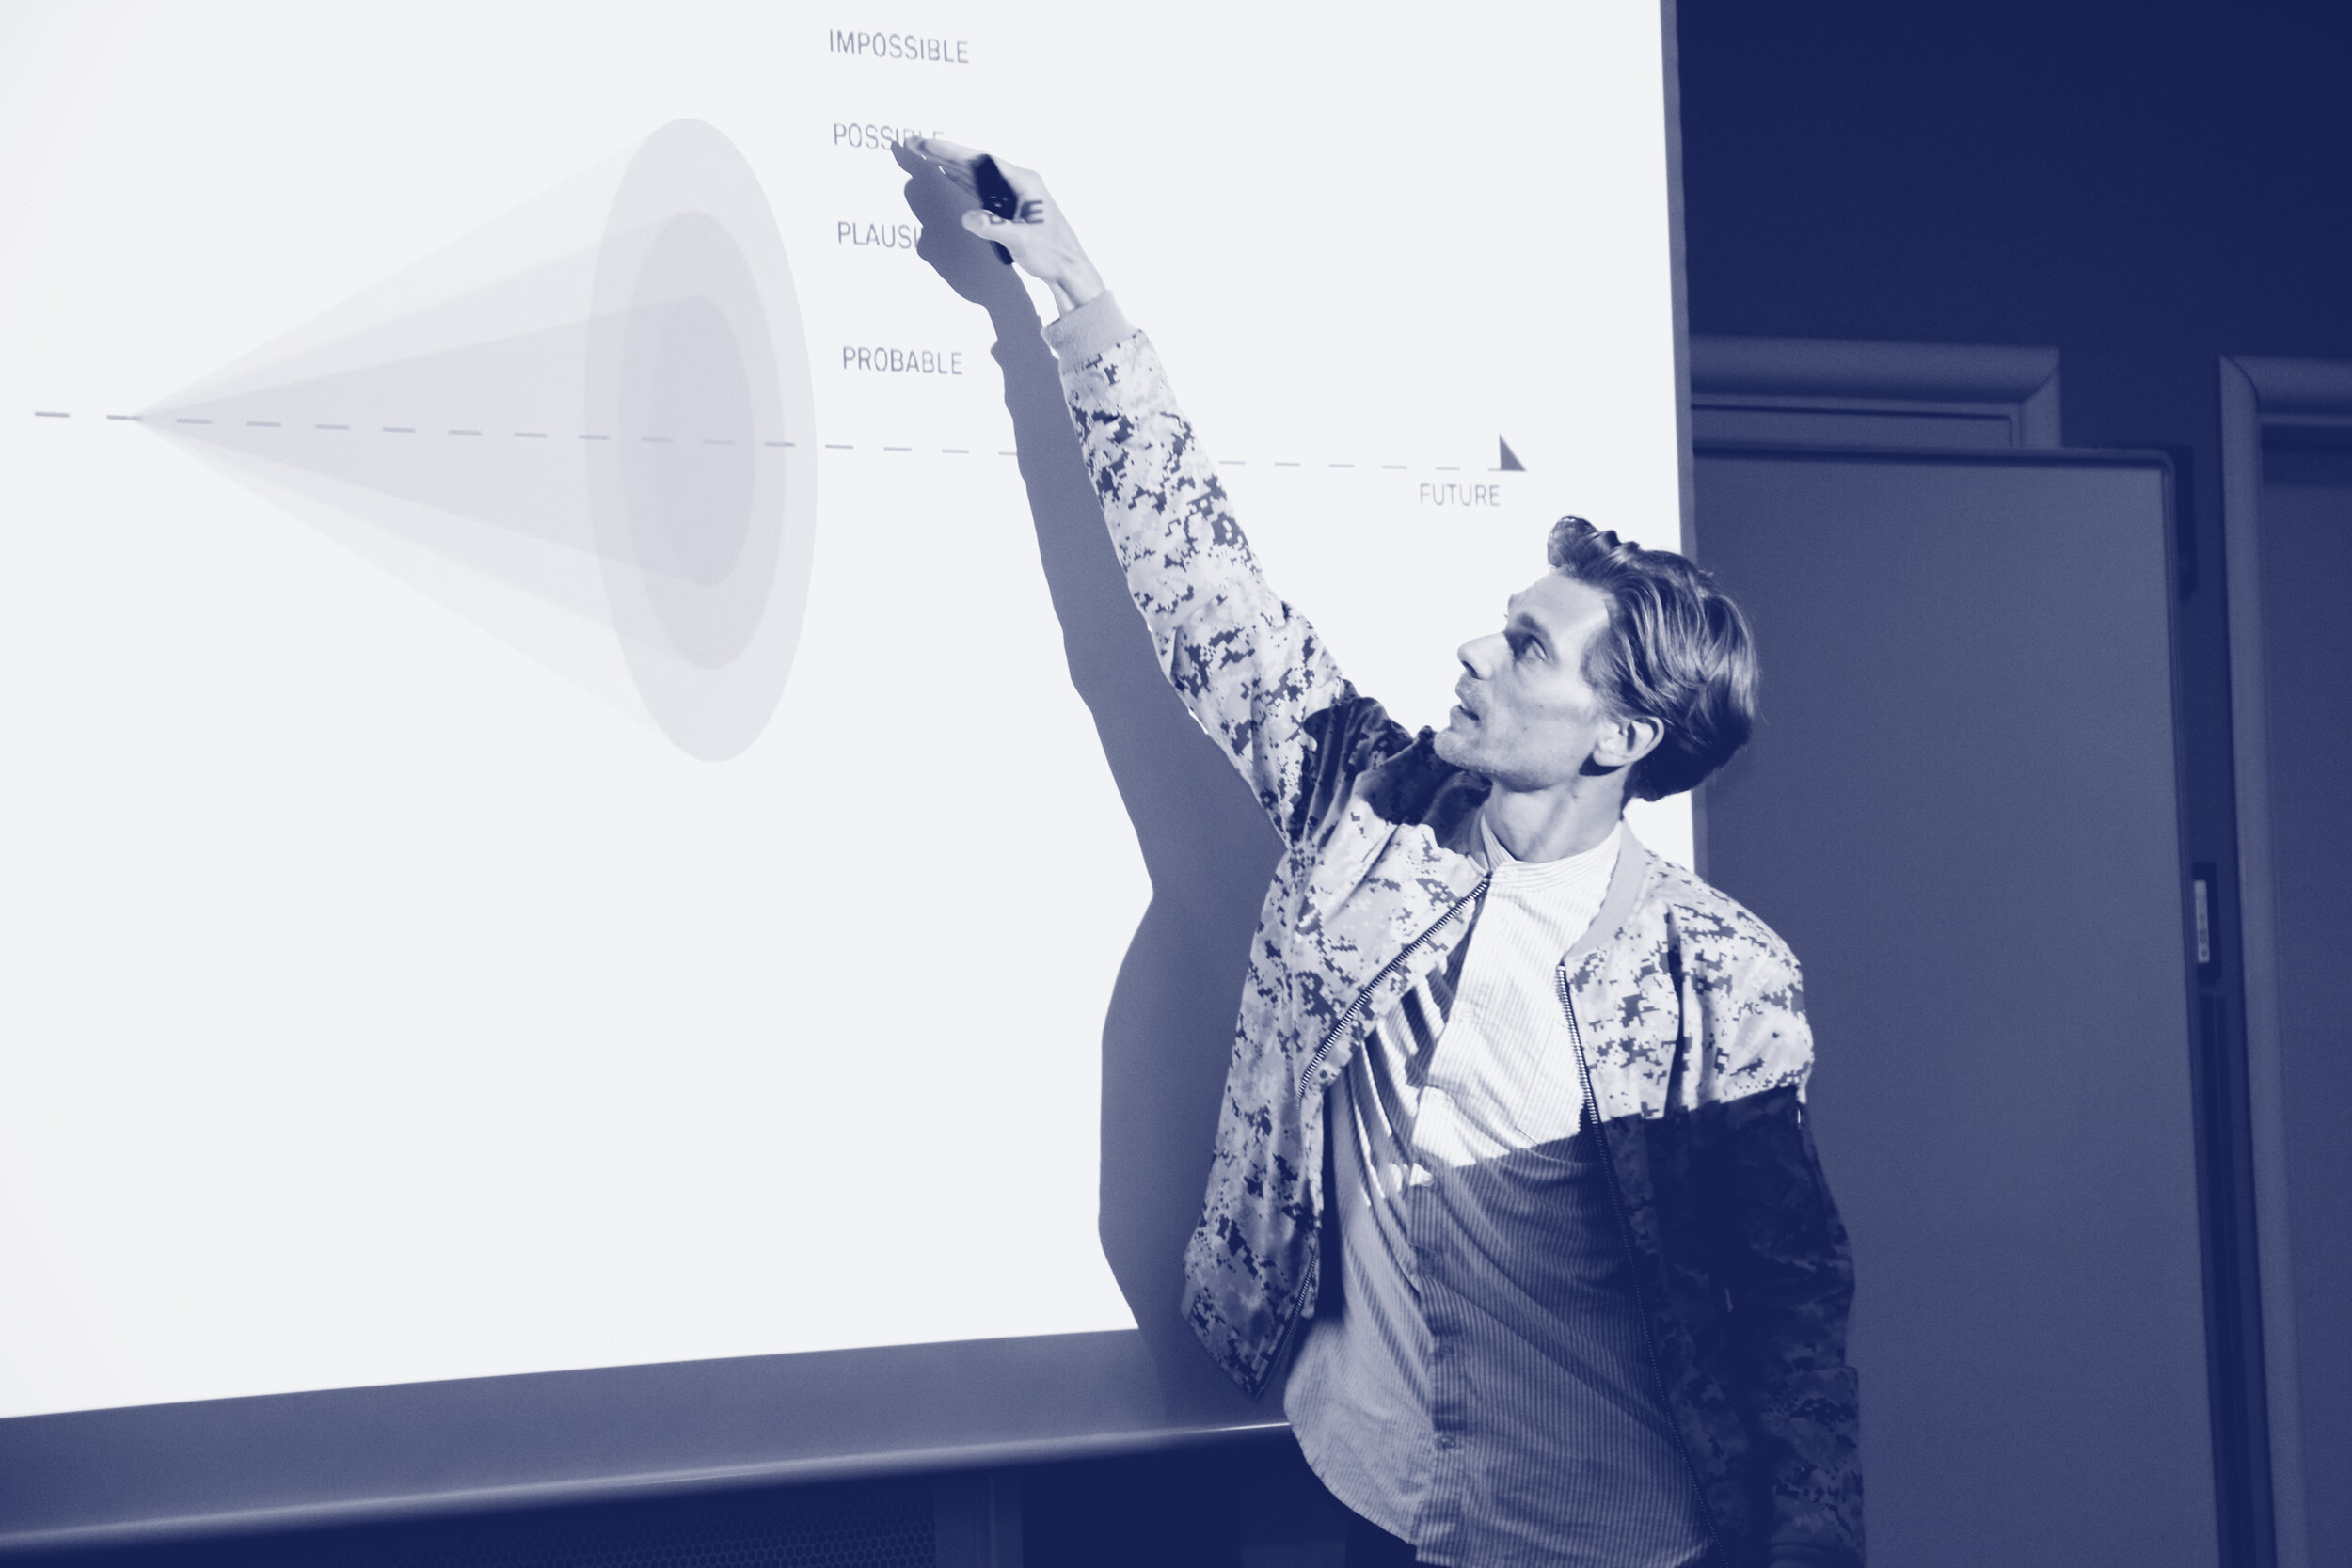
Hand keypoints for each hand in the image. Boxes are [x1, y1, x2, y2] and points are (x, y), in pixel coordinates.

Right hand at [900, 138, 1106, 315]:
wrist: (1068, 270)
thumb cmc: (1053, 253)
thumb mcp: (1020, 239)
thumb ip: (992, 227)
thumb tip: (969, 217)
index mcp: (1024, 182)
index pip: (982, 161)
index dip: (953, 152)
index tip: (930, 145)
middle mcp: (1019, 183)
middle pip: (976, 164)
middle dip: (945, 155)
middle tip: (917, 144)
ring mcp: (1015, 195)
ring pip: (977, 176)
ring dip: (951, 166)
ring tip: (926, 155)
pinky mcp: (1010, 208)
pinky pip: (982, 190)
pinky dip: (963, 182)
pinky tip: (949, 176)